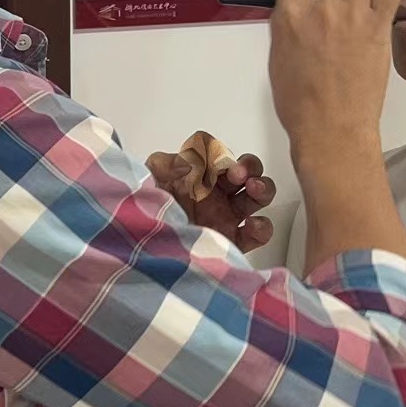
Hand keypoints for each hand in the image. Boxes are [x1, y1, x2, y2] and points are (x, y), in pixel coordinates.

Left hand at [147, 131, 276, 251]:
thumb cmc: (143, 214)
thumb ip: (164, 164)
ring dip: (262, 187)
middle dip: (248, 166)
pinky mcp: (232, 242)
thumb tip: (189, 161)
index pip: (216, 154)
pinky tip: (251, 224)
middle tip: (237, 173)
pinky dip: (262, 227)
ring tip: (254, 188)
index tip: (214, 161)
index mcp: (194, 174)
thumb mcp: (146, 182)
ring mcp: (225, 216)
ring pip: (258, 195)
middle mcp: (213, 192)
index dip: (219, 153)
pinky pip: (258, 233)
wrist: (144, 253)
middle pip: (245, 170)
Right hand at [268, 0, 401, 169]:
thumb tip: (301, 12)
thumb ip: (290, 27)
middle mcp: (320, 10)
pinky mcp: (379, 27)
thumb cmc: (302, 104)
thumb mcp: (279, 58)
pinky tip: (381, 11)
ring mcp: (352, 16)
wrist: (331, 129)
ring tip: (361, 10)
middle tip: (339, 12)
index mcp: (289, 17)